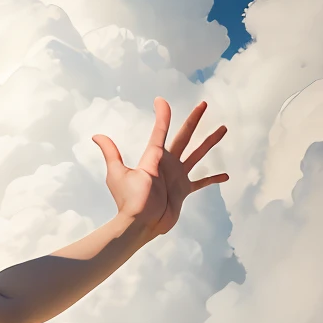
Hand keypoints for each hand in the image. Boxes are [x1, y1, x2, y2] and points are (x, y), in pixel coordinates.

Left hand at [93, 98, 227, 237]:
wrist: (141, 222)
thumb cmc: (130, 200)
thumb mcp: (118, 173)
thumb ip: (111, 153)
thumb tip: (96, 136)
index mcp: (154, 157)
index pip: (160, 132)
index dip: (162, 116)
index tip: (161, 100)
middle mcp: (168, 163)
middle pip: (184, 136)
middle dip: (194, 121)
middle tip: (204, 104)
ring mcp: (177, 176)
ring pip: (198, 154)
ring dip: (210, 141)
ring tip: (223, 128)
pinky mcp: (184, 190)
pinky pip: (201, 182)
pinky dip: (212, 178)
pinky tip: (226, 175)